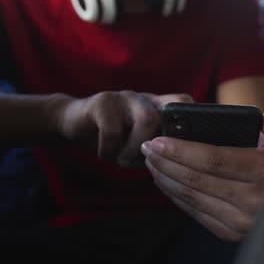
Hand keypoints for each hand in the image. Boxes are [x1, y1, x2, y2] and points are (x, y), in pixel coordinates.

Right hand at [57, 91, 191, 165]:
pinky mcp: (102, 102)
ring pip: (147, 119)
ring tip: (122, 161)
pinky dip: (109, 150)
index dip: (191, 124)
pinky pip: (113, 130)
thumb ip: (158, 154)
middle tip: (146, 162)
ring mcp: (125, 96)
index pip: (185, 104)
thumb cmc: (113, 140)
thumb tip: (175, 167)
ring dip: (136, 149)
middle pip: (171, 113)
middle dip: (163, 146)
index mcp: (159, 107)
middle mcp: (147, 98)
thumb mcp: (138, 149)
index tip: (186, 151)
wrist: (72, 123)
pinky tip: (104, 155)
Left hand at [141, 110, 263, 240]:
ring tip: (152, 162)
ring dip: (167, 179)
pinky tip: (166, 182)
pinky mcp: (234, 234)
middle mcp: (254, 201)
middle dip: (167, 162)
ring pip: (193, 198)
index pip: (214, 159)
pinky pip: (197, 214)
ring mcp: (243, 222)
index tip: (159, 141)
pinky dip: (177, 197)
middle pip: (197, 180)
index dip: (182, 150)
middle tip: (148, 148)